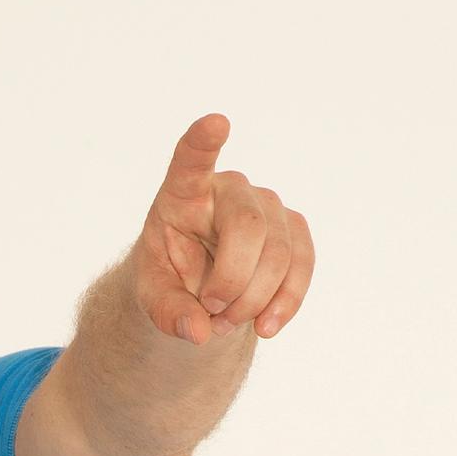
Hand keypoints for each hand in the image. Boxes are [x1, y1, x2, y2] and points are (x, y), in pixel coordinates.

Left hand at [136, 114, 314, 348]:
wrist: (199, 288)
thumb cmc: (170, 277)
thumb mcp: (154, 297)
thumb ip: (168, 313)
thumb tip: (198, 332)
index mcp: (184, 192)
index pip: (192, 160)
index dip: (203, 143)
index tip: (216, 123)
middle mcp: (230, 190)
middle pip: (248, 227)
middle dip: (232, 282)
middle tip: (212, 313)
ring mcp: (268, 206)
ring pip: (277, 254)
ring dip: (253, 302)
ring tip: (225, 322)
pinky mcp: (294, 230)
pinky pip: (302, 265)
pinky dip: (286, 302)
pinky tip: (267, 326)